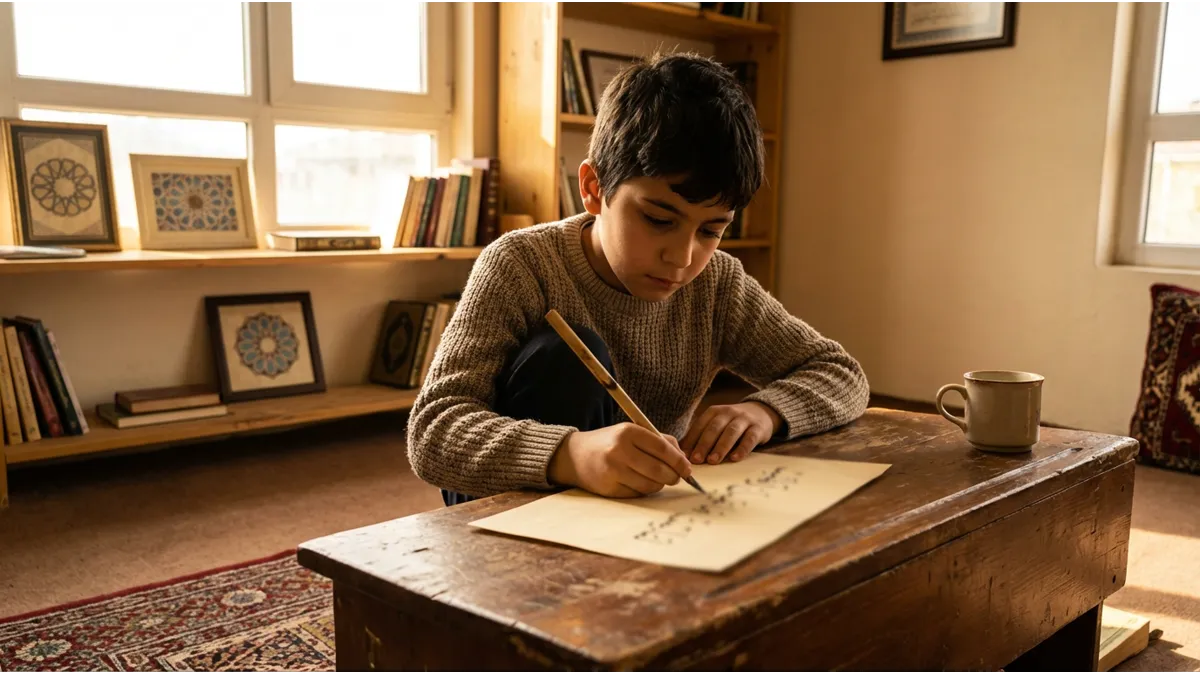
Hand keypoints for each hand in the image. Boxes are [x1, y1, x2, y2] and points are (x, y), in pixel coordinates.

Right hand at [548, 423, 693, 497]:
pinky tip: (640, 483)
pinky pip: (637, 494)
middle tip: (676, 477)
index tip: (687, 468)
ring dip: (660, 485)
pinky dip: (644, 491)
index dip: (679, 461)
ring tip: (658, 479)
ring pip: (650, 485)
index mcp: (628, 432)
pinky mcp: (609, 488)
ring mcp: (613, 471)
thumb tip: (684, 460)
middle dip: (673, 477)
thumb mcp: (632, 432)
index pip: (662, 448)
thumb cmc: (610, 443)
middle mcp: (619, 450)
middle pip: (659, 470)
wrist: (575, 456)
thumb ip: (659, 441)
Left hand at [682, 402, 781, 464]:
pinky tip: (735, 458)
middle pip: (714, 428)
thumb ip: (702, 436)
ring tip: (713, 461)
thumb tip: (682, 454)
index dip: (692, 440)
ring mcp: (744, 419)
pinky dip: (742, 448)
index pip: (700, 425)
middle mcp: (728, 412)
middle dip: (704, 444)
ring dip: (721, 447)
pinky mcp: (758, 427)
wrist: (762, 412)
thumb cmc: (732, 423)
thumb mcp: (717, 424)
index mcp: (714, 411)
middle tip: (696, 460)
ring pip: (731, 432)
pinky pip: (750, 438)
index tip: (684, 455)